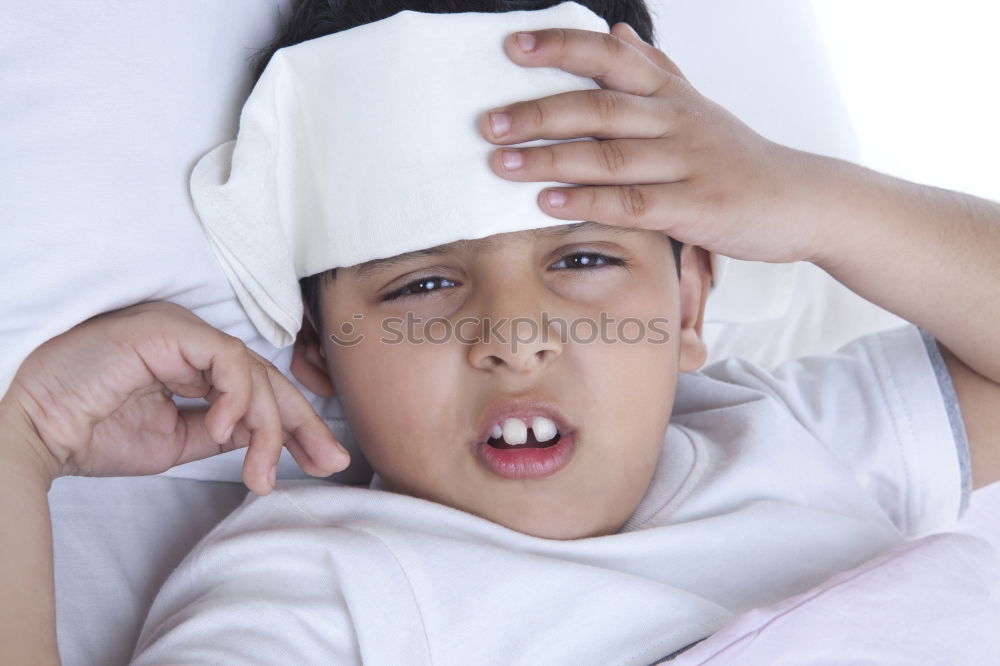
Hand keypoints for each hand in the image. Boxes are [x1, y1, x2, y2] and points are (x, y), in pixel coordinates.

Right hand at [0, 301, 349, 494]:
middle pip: (267, 377)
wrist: (36, 430)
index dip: (295, 426)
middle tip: (330, 461)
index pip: (258, 390)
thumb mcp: (175, 441)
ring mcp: (181, 332)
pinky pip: (226, 359)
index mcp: (192, 366)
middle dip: (303, 423)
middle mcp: (192, 343)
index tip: (322, 461)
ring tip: (260, 470)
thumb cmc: (92, 432)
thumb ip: (220, 432)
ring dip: (268, 425)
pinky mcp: (169, 330)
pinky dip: (237, 396)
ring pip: (253, 371)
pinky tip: (227, 429)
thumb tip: (267, 437)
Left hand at [479, 23, 829, 264]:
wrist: (801, 199)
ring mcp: (688, 164)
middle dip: (538, 113)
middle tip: (488, 124)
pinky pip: (633, 203)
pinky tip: (548, 204)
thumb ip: (655, 69)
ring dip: (551, 160)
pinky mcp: (696, 208)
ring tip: (502, 164)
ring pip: (610, 156)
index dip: (560, 48)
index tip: (512, 47)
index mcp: (671, 95)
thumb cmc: (737, 156)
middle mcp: (677, 121)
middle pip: (599, 108)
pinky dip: (588, 202)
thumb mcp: (697, 105)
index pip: (610, 58)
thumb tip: (617, 28)